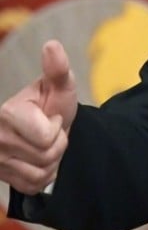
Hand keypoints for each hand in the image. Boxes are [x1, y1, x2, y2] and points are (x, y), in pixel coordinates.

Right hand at [0, 40, 78, 194]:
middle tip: (50, 132)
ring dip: (53, 161)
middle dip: (58, 144)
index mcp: (7, 113)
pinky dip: (45, 175)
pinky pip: (35, 184)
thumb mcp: (59, 87)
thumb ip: (57, 69)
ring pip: (41, 172)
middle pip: (47, 155)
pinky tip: (39, 160)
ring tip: (45, 145)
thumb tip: (52, 45)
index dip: (57, 127)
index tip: (51, 117)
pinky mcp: (3, 178)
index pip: (46, 137)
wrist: (43, 128)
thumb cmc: (51, 105)